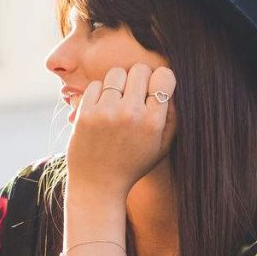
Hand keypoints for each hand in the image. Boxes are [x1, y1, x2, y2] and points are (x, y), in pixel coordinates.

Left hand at [65, 62, 177, 200]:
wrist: (97, 185)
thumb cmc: (132, 165)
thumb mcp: (161, 146)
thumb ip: (171, 116)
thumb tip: (169, 85)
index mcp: (153, 122)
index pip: (164, 76)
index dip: (160, 80)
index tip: (154, 89)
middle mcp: (131, 114)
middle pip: (140, 69)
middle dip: (140, 79)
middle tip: (135, 94)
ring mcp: (106, 112)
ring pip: (117, 73)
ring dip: (119, 83)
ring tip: (118, 100)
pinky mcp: (85, 113)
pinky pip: (95, 84)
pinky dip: (99, 92)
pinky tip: (102, 108)